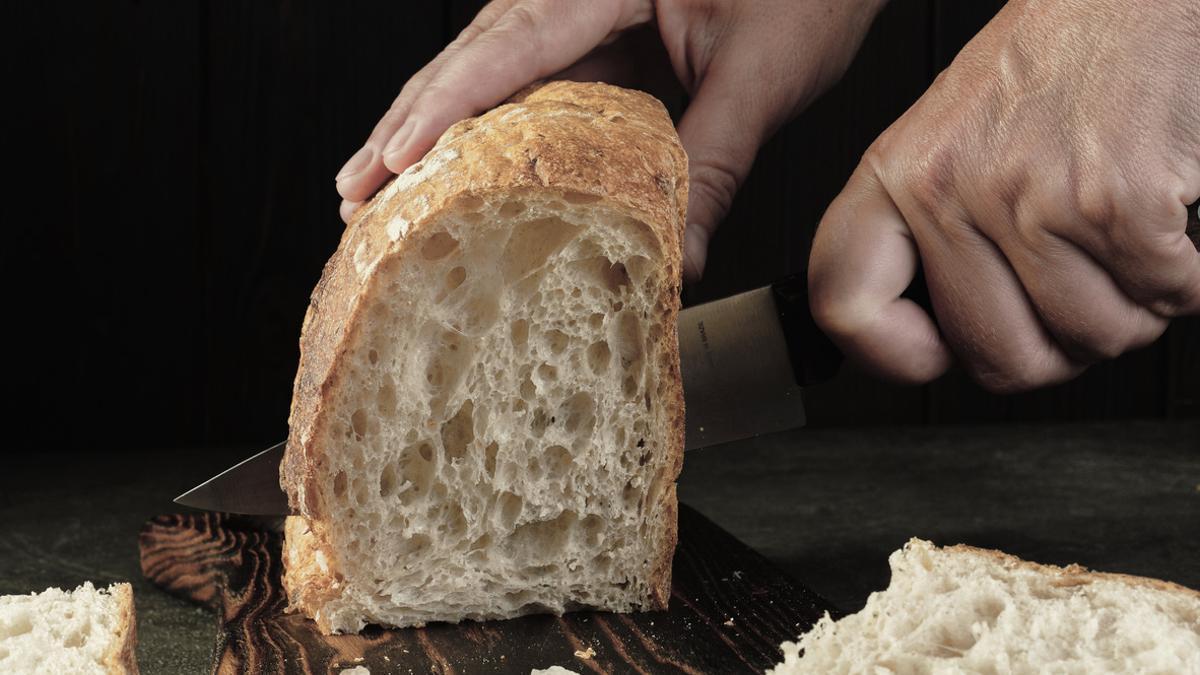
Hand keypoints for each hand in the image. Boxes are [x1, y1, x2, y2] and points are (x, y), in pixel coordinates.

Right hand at [333, 0, 884, 281]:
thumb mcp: (764, 72)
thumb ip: (715, 163)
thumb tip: (680, 258)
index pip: (506, 45)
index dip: (440, 109)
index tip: (390, 163)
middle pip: (471, 56)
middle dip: (406, 126)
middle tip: (354, 194)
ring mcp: (581, 5)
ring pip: (486, 68)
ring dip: (431, 128)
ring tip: (377, 186)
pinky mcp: (597, 31)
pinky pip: (528, 80)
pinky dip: (487, 126)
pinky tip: (459, 168)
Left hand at [808, 0, 1199, 391]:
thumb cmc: (1047, 66)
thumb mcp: (945, 140)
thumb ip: (926, 232)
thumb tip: (929, 336)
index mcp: (896, 177)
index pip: (845, 303)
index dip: (893, 354)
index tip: (935, 351)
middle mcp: (950, 188)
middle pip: (996, 358)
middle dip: (1055, 349)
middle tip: (1070, 303)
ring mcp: (1032, 198)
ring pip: (1091, 339)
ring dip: (1127, 310)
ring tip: (1119, 249)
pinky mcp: (1118, 202)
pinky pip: (1166, 298)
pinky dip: (1184, 279)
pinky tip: (1165, 228)